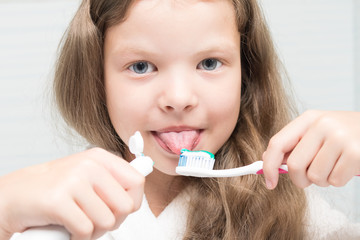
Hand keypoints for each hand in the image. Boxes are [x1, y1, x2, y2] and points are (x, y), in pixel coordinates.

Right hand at [0, 148, 144, 239]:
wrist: (15, 195)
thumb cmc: (56, 190)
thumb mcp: (88, 175)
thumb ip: (114, 178)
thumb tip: (144, 171)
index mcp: (100, 158)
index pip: (137, 181)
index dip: (131, 202)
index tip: (117, 208)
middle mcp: (89, 165)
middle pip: (125, 206)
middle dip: (112, 221)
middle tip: (93, 219)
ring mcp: (73, 180)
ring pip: (107, 221)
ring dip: (93, 231)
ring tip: (77, 221)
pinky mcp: (58, 200)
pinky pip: (85, 230)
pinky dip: (78, 238)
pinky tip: (67, 229)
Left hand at [263, 110, 359, 188]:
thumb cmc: (344, 135)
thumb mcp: (317, 132)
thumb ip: (294, 145)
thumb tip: (268, 161)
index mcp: (308, 118)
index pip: (277, 143)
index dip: (268, 166)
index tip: (269, 183)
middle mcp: (322, 124)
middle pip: (294, 165)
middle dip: (300, 179)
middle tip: (311, 177)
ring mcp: (340, 137)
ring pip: (315, 176)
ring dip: (323, 180)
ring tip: (334, 166)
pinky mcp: (356, 153)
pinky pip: (334, 181)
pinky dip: (338, 181)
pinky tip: (346, 168)